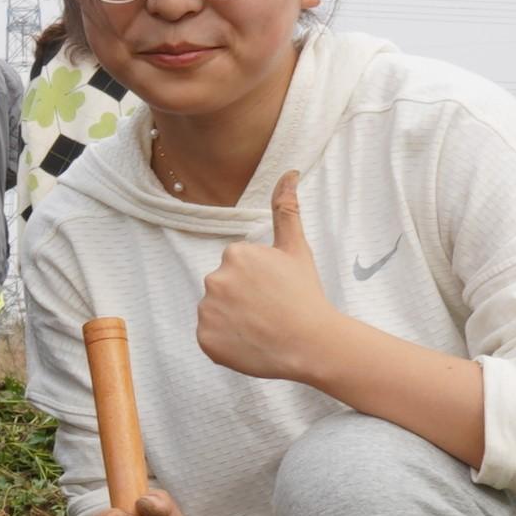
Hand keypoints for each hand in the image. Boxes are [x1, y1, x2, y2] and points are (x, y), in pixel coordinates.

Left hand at [196, 172, 342, 385]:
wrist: (312, 344)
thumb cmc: (305, 295)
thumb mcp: (296, 249)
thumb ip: (286, 210)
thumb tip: (289, 172)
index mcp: (235, 253)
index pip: (236, 267)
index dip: (256, 281)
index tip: (274, 291)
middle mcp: (214, 278)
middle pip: (223, 288)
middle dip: (242, 299)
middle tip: (268, 311)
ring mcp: (207, 310)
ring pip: (215, 312)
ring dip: (232, 320)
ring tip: (260, 328)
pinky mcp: (204, 338)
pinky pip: (210, 337)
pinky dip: (225, 342)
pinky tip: (249, 343)